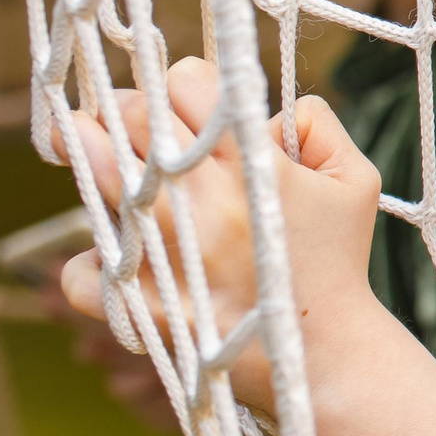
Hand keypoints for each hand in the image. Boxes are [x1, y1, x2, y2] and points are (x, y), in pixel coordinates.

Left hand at [54, 57, 384, 413]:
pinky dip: (92, 266)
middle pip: (131, 112)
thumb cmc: (336, 261)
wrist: (322, 355)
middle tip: (134, 126)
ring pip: (90, 167)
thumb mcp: (355, 179)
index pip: (185, 79)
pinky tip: (119, 263)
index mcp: (249, 160)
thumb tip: (267, 107)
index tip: (189, 109)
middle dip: (126, 109)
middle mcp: (198, 196)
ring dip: (86, 154)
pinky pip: (81, 267)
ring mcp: (162, 248)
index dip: (186, 86)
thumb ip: (317, 123)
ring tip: (91, 156)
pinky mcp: (139, 300)